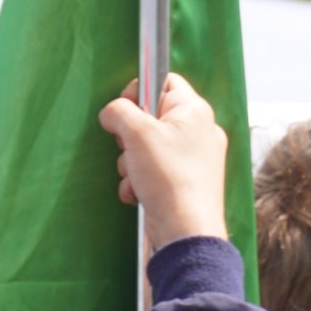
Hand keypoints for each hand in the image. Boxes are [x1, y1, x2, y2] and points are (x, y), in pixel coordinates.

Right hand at [98, 73, 228, 252]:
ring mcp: (193, 159)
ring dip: (131, 162)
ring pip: (148, 147)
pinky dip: (140, 181)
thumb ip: (119, 111)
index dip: (139, 91)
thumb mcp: (136, 133)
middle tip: (128, 147)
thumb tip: (111, 112)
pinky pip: (154, 171)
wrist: (185, 229)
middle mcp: (199, 131)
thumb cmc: (169, 178)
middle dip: (130, 136)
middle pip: (152, 117)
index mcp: (194, 111)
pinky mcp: (185, 182)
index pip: (165, 81)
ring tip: (136, 176)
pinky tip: (138, 193)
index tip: (125, 108)